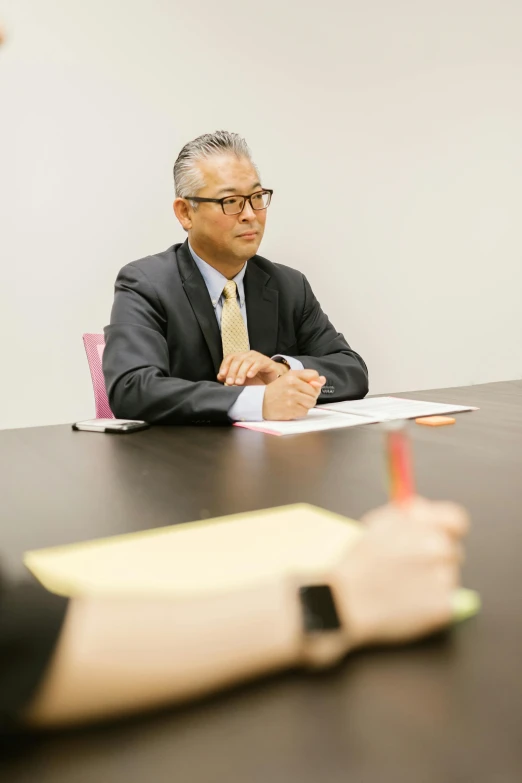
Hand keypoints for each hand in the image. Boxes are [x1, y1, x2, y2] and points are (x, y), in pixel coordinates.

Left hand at [218, 351, 288, 385]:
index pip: (230, 357)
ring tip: (239, 382)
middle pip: (237, 359)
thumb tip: (219, 377)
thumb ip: (231, 378)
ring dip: (241, 372)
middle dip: (232, 371)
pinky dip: (253, 369)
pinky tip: (250, 376)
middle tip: (230, 382)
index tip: (222, 376)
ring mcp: (258, 357)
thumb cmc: (257, 380)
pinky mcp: (267, 362)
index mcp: (241, 358)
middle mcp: (248, 355)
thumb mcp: (242, 380)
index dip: (225, 365)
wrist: (274, 380)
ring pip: (247, 362)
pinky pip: (258, 363)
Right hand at [262, 370, 325, 419]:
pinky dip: (300, 411)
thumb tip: (322, 380)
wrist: (260, 402)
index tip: (308, 385)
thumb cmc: (277, 390)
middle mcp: (292, 386)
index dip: (314, 382)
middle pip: (315, 392)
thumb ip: (307, 377)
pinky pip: (305, 412)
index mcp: (292, 376)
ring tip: (295, 402)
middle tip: (298, 395)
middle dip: (310, 395)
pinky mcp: (291, 410)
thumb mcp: (289, 378)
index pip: (314, 376)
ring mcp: (292, 399)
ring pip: (312, 402)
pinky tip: (292, 408)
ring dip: (306, 404)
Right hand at [332, 497, 468, 648]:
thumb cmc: (359, 562)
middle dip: (435, 559)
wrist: (347, 600)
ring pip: (448, 578)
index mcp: (426, 525)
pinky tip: (407, 604)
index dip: (446, 529)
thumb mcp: (379, 523)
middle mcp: (440, 548)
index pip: (457, 520)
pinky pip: (446, 603)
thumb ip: (409, 514)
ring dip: (432, 582)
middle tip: (408, 570)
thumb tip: (429, 510)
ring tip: (401, 588)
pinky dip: (431, 605)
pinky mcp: (445, 606)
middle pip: (453, 551)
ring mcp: (445, 578)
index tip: (438, 538)